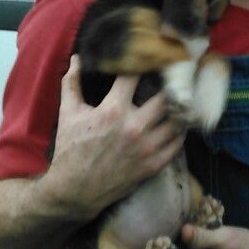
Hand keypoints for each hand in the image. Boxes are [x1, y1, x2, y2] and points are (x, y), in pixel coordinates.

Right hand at [45, 56, 185, 218]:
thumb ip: (72, 83)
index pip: (135, 76)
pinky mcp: (153, 165)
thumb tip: (76, 59)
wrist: (74, 191)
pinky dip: (180, 132)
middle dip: (170, 85)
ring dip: (179, 109)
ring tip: (181, 99)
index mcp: (113, 110)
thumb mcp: (68, 114)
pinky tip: (178, 124)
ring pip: (176, 120)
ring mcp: (146, 148)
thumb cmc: (70, 150)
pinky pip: (177, 144)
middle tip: (175, 77)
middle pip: (165, 97)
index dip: (144, 62)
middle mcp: (134, 127)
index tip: (150, 56)